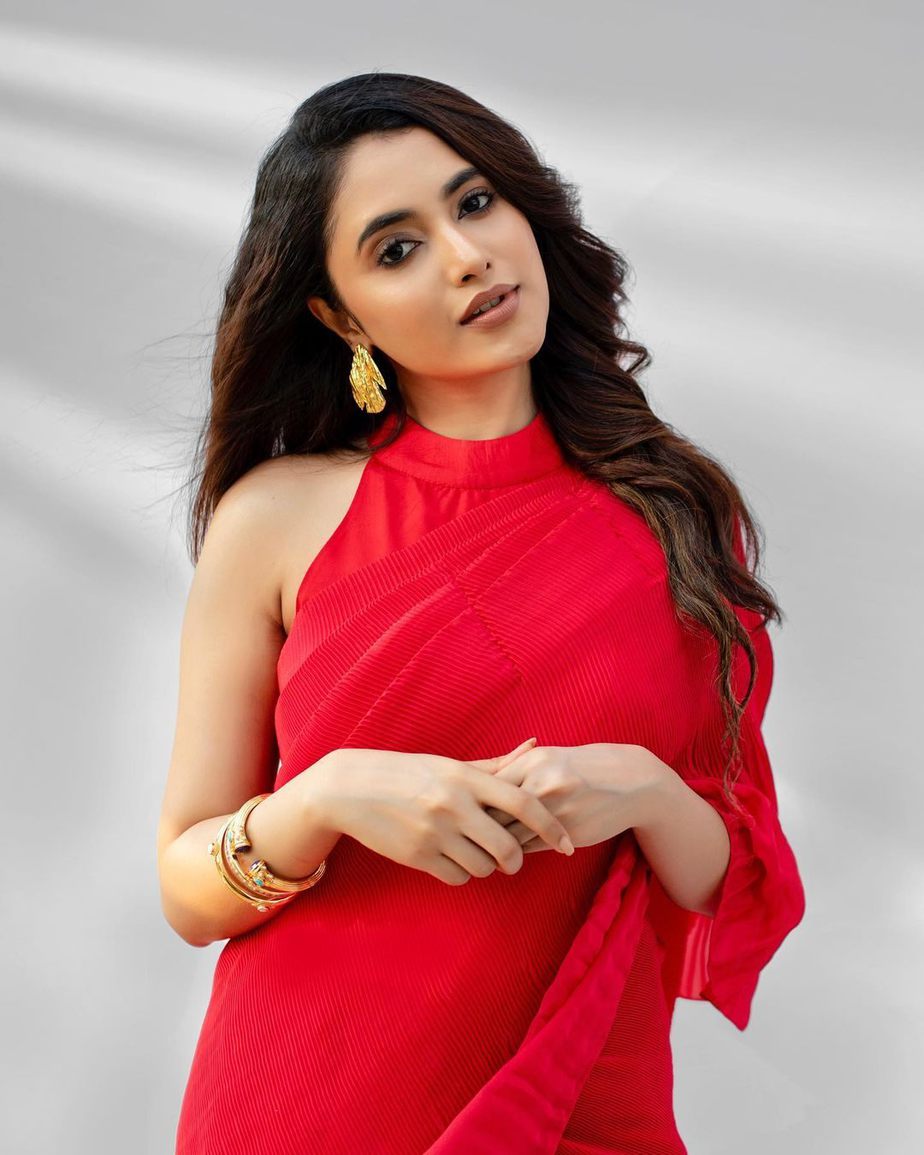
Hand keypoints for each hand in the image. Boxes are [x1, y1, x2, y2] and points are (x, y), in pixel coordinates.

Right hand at [317, 739, 574, 885]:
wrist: (350, 789)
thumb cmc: (407, 773)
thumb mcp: (449, 764)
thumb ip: (495, 764)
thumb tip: (533, 746)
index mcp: (465, 777)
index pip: (523, 803)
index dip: (551, 826)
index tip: (569, 844)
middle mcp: (453, 804)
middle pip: (507, 847)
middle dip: (516, 860)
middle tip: (513, 859)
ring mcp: (434, 832)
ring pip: (483, 867)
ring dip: (486, 867)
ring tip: (474, 853)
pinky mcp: (417, 856)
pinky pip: (457, 877)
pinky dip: (461, 874)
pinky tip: (451, 859)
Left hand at [481, 743, 663, 853]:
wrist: (631, 781)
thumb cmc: (580, 767)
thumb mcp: (547, 758)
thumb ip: (513, 769)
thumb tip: (474, 789)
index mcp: (532, 760)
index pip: (487, 786)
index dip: (473, 802)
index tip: (465, 810)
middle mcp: (543, 783)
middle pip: (494, 813)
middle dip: (479, 826)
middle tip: (468, 834)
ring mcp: (557, 810)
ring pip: (510, 836)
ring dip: (497, 844)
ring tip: (486, 846)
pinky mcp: (568, 833)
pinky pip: (530, 848)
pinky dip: (518, 850)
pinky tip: (512, 850)